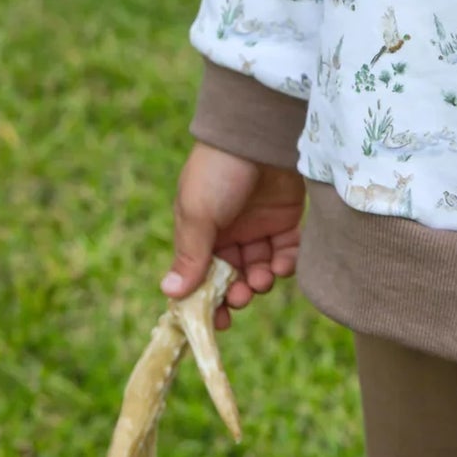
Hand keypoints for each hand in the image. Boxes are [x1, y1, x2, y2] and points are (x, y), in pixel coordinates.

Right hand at [162, 143, 305, 329]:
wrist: (259, 134)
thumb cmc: (219, 171)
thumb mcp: (197, 213)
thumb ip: (190, 255)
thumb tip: (170, 294)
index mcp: (200, 230)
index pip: (201, 274)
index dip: (207, 300)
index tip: (215, 322)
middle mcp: (229, 231)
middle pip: (232, 276)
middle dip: (237, 292)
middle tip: (242, 295)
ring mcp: (258, 226)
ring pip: (259, 269)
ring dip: (260, 281)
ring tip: (261, 278)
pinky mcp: (286, 219)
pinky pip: (286, 253)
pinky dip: (284, 265)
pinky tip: (281, 265)